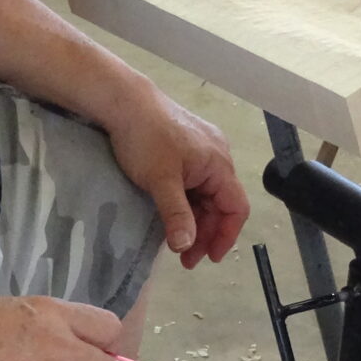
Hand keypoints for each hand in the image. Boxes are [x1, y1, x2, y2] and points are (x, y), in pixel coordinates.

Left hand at [104, 91, 249, 269]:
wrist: (124, 101)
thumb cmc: (145, 138)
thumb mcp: (160, 180)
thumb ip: (176, 214)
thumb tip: (186, 247)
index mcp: (219, 163)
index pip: (236, 207)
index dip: (226, 236)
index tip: (209, 258)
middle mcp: (217, 157)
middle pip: (221, 204)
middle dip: (206, 232)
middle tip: (185, 258)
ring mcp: (202, 152)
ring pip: (206, 195)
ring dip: (195, 220)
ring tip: (178, 242)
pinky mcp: (186, 149)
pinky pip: (195, 184)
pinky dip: (187, 204)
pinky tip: (173, 216)